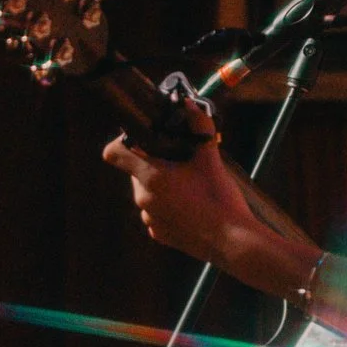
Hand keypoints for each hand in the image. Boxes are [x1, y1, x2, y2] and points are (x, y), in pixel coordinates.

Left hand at [103, 128, 313, 296]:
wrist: (233, 241)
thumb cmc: (220, 199)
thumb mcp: (211, 159)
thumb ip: (199, 127)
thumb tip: (190, 105)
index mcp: (151, 178)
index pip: (114, 153)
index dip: (123, 141)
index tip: (142, 139)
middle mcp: (143, 199)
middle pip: (135, 171)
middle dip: (153, 162)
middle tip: (180, 160)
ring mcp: (150, 219)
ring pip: (146, 192)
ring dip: (161, 185)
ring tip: (189, 185)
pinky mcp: (159, 234)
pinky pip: (156, 213)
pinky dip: (168, 206)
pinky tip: (191, 205)